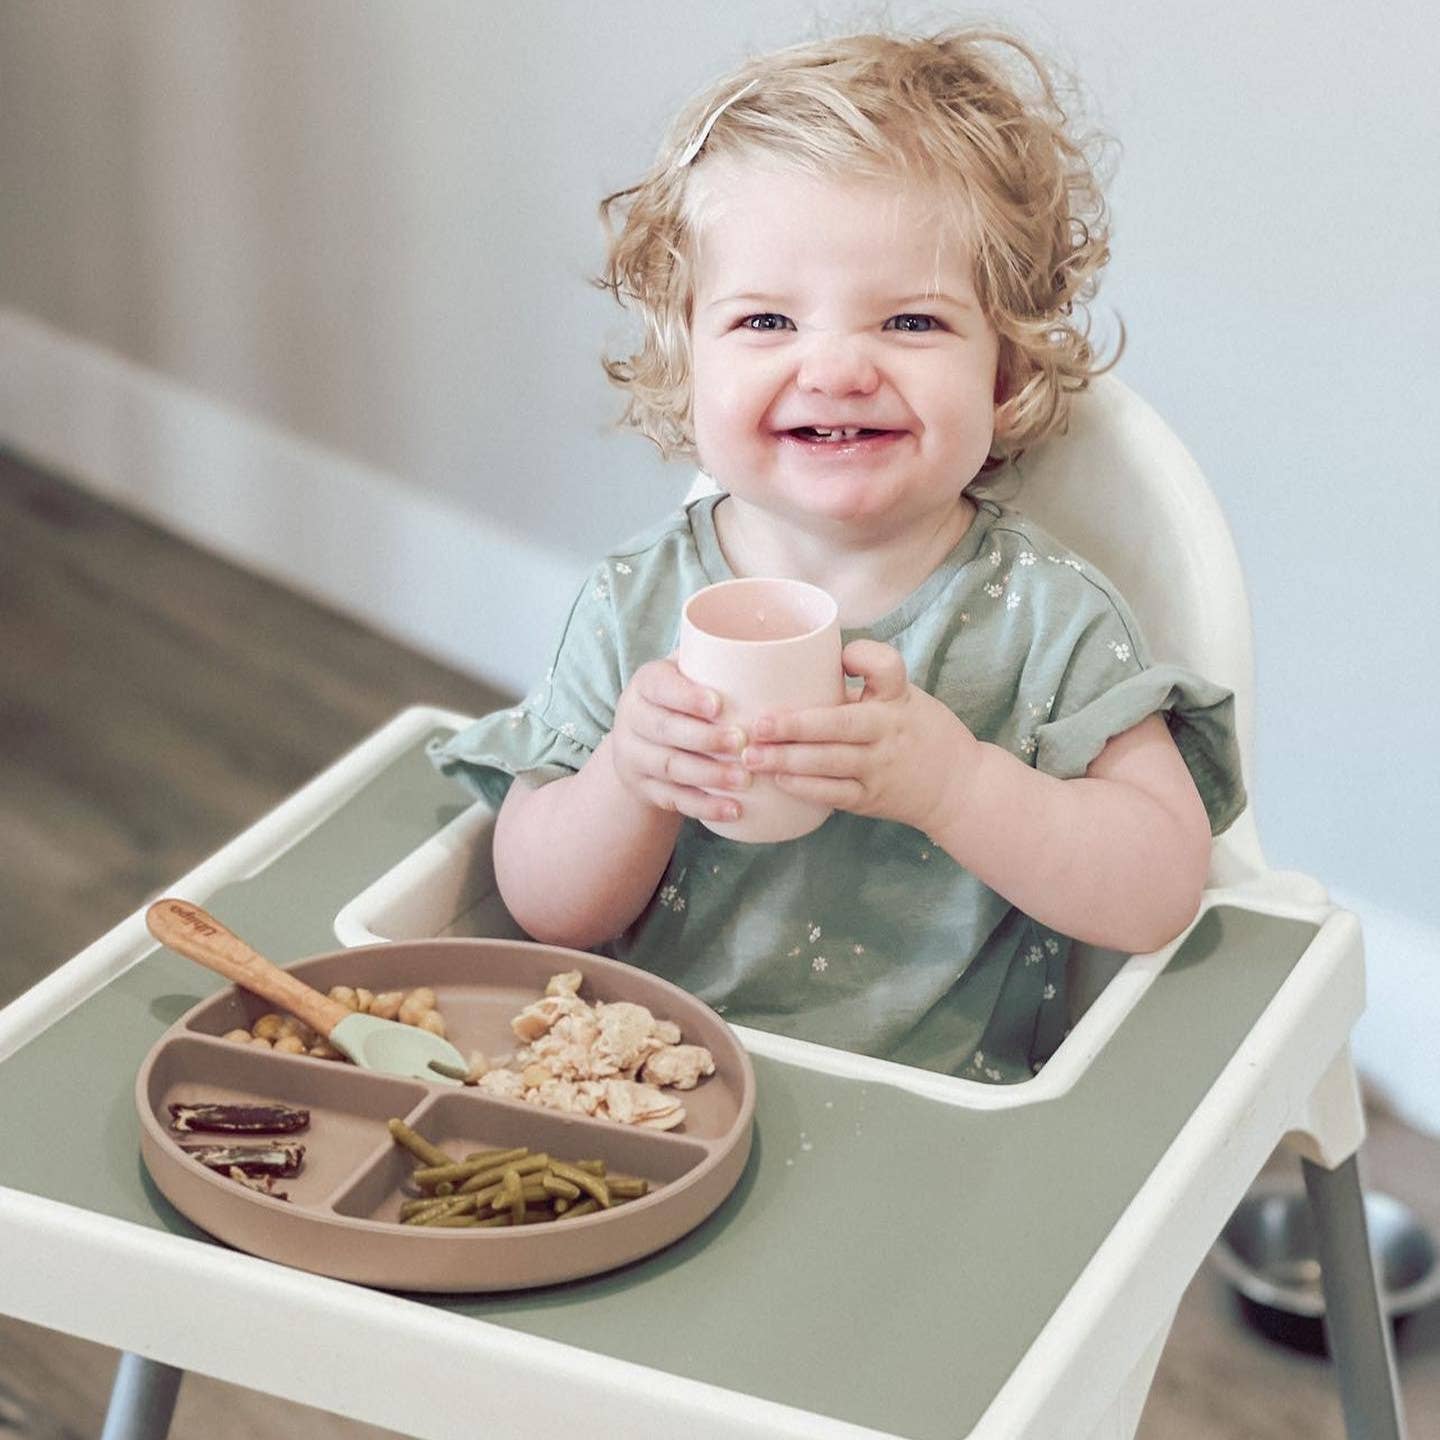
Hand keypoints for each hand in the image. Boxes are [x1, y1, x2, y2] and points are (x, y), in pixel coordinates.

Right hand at [608, 657, 752, 823]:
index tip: (719, 704)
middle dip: (705, 738)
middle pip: (664, 729)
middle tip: (742, 742)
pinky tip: (733, 810)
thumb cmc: (680, 699)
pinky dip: (704, 807)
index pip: (660, 686)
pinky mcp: (643, 788)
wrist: (639, 742)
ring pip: (670, 767)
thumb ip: (711, 659)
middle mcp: (632, 718)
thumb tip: (766, 641)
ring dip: (709, 775)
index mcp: (645, 684)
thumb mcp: (684, 673)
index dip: (687, 696)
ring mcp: (634, 756)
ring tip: (744, 780)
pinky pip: (673, 800)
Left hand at [740, 640, 979, 834]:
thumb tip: (801, 667)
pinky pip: (833, 793)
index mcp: (898, 698)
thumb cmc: (920, 732)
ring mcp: (880, 768)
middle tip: (758, 725)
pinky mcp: (872, 798)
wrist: (959, 787)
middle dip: (795, 725)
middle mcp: (889, 731)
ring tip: (752, 757)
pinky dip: (804, 787)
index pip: (886, 668)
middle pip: (840, 724)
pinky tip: (778, 780)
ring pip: (829, 763)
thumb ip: (864, 686)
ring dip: (786, 760)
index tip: (841, 656)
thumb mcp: (905, 699)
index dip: (862, 657)